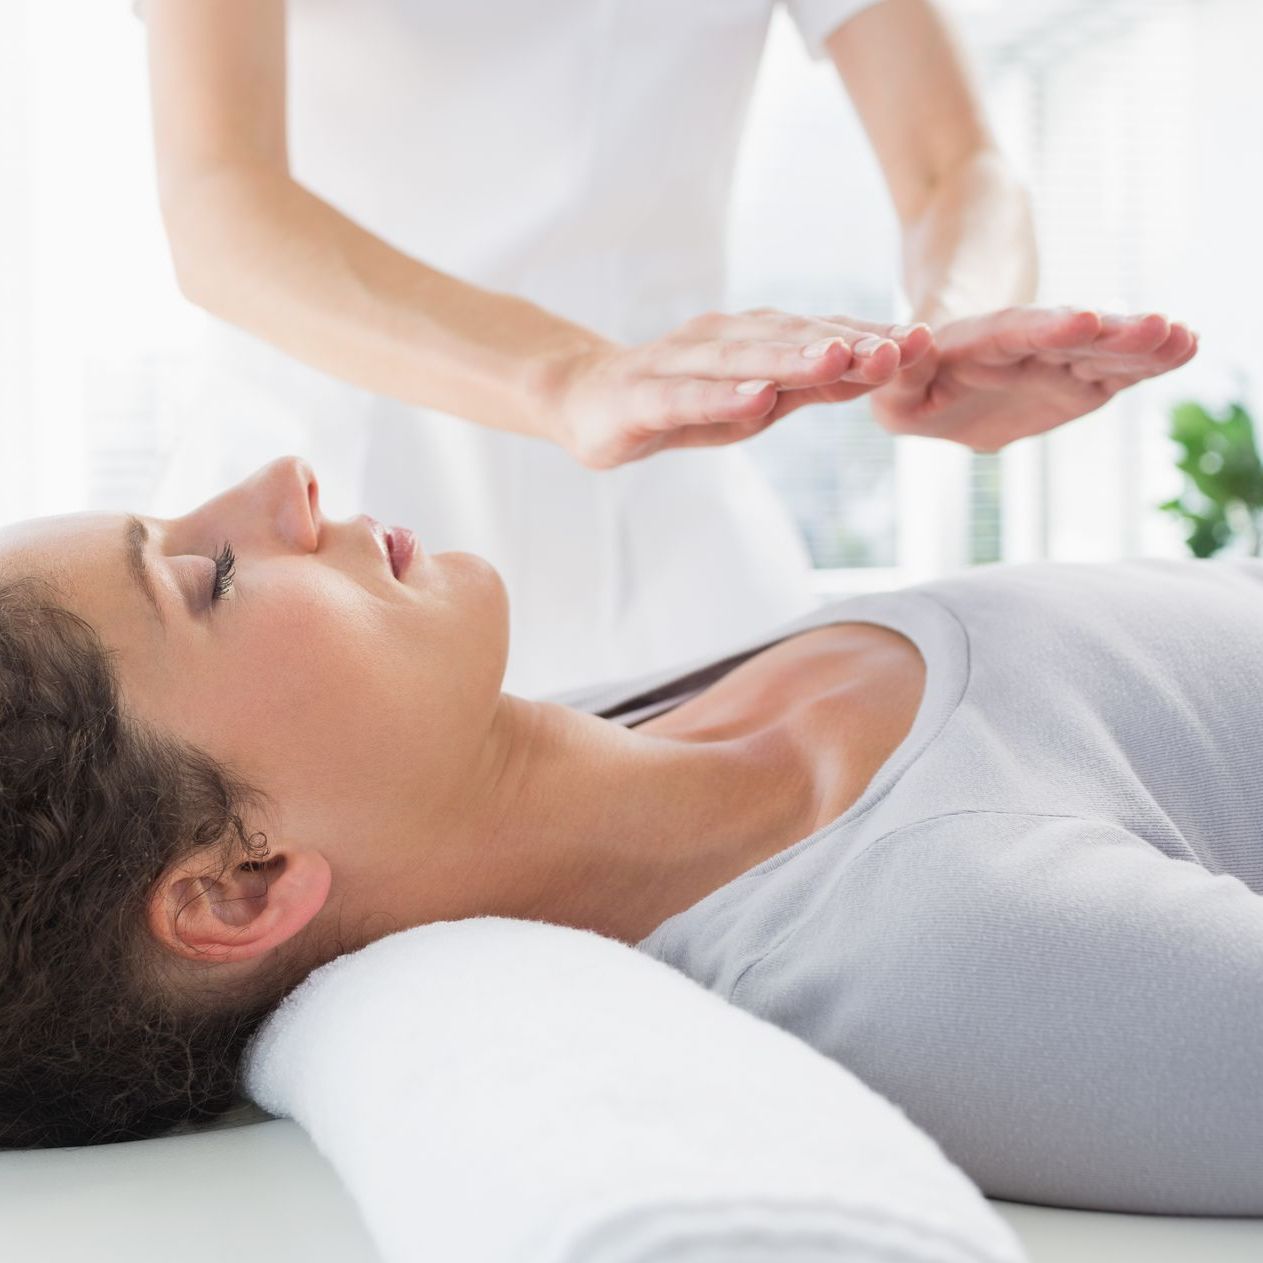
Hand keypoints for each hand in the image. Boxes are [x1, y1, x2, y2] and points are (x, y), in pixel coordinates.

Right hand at [544, 308, 934, 468]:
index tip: (926, 342)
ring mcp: (678, 363)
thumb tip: (880, 370)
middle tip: (901, 347)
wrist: (583, 400)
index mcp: (753, 338)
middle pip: (790, 340)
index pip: (820, 334)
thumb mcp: (754, 399)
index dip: (872, 338)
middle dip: (847, 343)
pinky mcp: (640, 396)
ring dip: (791, 358)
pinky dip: (721, 396)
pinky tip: (755, 399)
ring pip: (741, 360)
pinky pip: (686, 396)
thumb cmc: (679, 402)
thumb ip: (810, 385)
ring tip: (839, 359)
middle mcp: (720, 339)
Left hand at [867, 306, 1198, 450]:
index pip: (1012, 333)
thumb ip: (900, 378)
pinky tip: (1185, 347)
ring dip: (1140, 345)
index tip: (1081, 320)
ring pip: (1102, 350)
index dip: (1046, 328)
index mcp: (977, 346)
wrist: (946, 376)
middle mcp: (1024, 347)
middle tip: (1154, 325)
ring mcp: (1057, 361)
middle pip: (1071, 336)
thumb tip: (914, 348)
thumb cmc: (915, 386)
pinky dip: (1149, 363)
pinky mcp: (1081, 384)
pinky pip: (1119, 372)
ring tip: (1181, 336)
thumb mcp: (894, 393)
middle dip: (1110, 334)